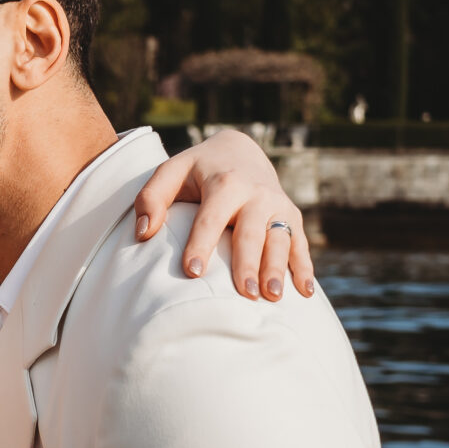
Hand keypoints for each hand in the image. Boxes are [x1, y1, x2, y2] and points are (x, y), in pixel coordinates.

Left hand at [133, 128, 317, 301]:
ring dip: (277, 268)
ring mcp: (277, 205)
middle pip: (250, 233)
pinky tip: (305, 292)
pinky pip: (300, 244)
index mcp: (224, 182)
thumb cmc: (198, 170)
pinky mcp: (291, 217)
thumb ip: (151, 198)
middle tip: (244, 293)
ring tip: (273, 296)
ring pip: (280, 239)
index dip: (201, 244)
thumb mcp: (171, 172)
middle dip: (248, 263)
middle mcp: (255, 193)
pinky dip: (304, 267)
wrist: (240, 151)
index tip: (193, 272)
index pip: (210, 218)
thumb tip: (143, 233)